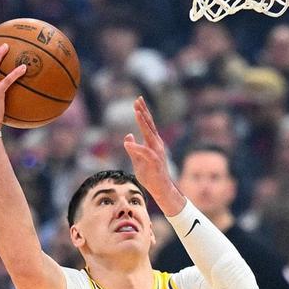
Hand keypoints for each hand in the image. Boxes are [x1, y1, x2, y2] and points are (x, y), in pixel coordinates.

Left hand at [124, 97, 184, 214]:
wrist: (160, 189)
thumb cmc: (150, 175)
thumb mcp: (137, 159)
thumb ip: (132, 148)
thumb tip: (128, 136)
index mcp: (152, 143)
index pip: (147, 125)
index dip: (142, 113)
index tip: (137, 101)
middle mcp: (156, 144)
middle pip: (150, 125)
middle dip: (144, 112)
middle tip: (138, 99)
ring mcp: (157, 152)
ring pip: (150, 134)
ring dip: (143, 123)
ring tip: (137, 112)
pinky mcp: (155, 161)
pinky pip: (145, 152)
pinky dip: (137, 147)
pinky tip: (128, 142)